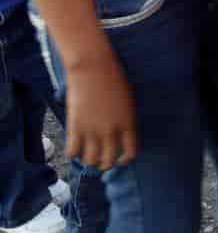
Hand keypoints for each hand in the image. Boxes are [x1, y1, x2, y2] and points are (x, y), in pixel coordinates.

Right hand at [65, 56, 138, 170]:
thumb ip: (125, 120)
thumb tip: (120, 135)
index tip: (120, 160)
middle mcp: (111, 131)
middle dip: (105, 165)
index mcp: (128, 124)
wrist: (94, 67)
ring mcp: (92, 130)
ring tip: (88, 157)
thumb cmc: (113, 79)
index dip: (125, 160)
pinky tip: (74, 148)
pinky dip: (72, 154)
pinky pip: (72, 152)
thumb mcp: (127, 101)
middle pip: (108, 161)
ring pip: (90, 161)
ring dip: (89, 162)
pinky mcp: (75, 127)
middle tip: (101, 161)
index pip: (130, 153)